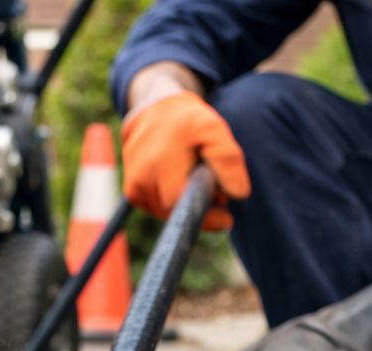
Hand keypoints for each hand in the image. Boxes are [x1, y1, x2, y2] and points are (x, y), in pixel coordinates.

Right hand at [121, 91, 249, 230]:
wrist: (153, 111)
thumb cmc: (187, 122)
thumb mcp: (214, 130)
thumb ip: (229, 161)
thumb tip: (238, 195)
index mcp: (160, 165)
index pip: (183, 208)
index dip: (207, 217)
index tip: (227, 219)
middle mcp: (142, 181)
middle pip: (177, 215)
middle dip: (198, 207)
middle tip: (211, 184)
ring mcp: (134, 190)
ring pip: (168, 215)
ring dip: (186, 204)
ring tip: (192, 177)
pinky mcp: (133, 195)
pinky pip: (160, 210)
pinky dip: (174, 201)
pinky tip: (178, 181)